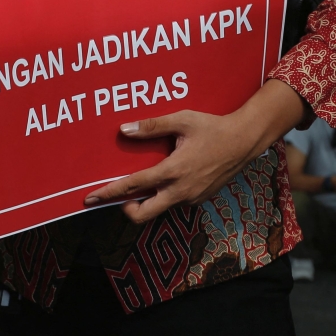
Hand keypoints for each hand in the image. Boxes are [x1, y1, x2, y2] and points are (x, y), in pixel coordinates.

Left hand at [84, 110, 263, 222]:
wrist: (246, 140)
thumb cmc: (213, 127)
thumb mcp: (182, 120)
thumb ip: (152, 126)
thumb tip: (123, 129)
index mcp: (173, 171)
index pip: (133, 187)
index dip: (108, 193)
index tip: (90, 198)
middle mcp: (180, 190)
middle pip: (143, 214)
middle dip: (126, 209)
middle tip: (119, 197)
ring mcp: (190, 198)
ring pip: (158, 209)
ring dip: (146, 201)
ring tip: (143, 184)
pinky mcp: (198, 200)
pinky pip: (173, 203)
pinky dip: (164, 196)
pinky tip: (166, 180)